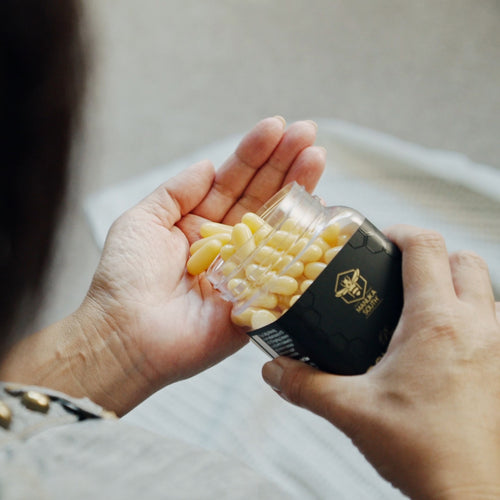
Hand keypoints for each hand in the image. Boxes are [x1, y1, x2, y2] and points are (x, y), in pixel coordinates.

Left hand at [74, 117, 324, 411]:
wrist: (127, 335)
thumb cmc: (125, 279)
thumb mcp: (142, 221)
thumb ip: (176, 192)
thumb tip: (207, 165)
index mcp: (199, 223)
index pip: (233, 181)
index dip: (255, 154)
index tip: (276, 126)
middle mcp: (226, 243)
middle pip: (261, 196)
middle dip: (284, 163)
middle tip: (308, 133)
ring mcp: (246, 268)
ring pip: (277, 223)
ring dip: (298, 188)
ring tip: (316, 155)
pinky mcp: (259, 298)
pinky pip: (285, 265)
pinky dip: (303, 239)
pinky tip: (318, 207)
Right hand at [262, 225, 499, 498]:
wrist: (468, 493)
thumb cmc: (423, 451)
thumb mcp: (352, 410)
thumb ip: (305, 384)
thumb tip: (273, 369)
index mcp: (436, 322)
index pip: (427, 247)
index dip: (400, 232)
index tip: (379, 239)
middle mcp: (475, 325)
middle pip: (462, 258)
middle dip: (430, 254)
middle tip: (398, 269)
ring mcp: (496, 344)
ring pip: (484, 285)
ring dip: (455, 280)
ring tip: (420, 299)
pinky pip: (493, 316)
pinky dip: (471, 310)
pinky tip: (443, 336)